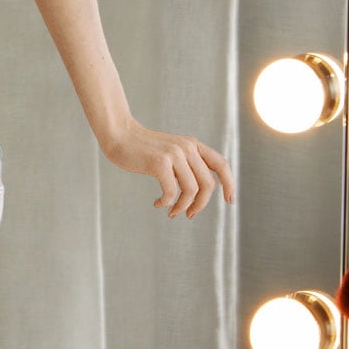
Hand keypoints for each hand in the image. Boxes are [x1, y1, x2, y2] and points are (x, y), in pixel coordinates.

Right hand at [100, 121, 235, 218]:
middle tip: (188, 215)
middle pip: (208, 184)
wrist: (118, 134)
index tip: (229, 201)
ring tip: (172, 213)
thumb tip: (195, 191)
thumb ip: (184, 164)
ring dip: (183, 207)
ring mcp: (174, 154)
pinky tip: (157, 203)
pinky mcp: (160, 162)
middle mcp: (187, 147)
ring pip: (192, 190)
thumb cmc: (140, 148)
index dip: (230, 184)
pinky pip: (172, 191)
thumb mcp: (170, 152)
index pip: (221, 164)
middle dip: (200, 204)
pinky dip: (167, 203)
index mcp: (193, 144)